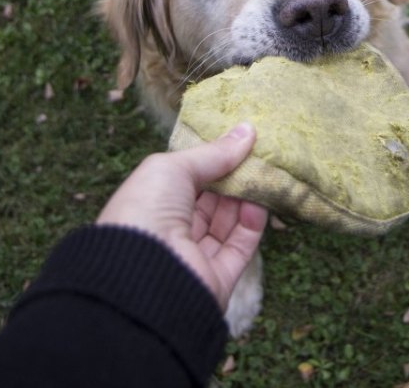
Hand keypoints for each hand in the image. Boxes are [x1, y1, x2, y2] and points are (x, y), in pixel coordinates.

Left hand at [96, 123, 267, 309]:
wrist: (144, 275)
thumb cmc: (146, 210)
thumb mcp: (173, 168)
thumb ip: (211, 153)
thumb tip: (247, 131)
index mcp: (150, 205)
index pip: (185, 181)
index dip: (210, 161)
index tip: (237, 142)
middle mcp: (170, 232)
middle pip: (210, 202)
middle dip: (232, 178)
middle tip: (257, 154)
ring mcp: (195, 256)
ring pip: (227, 223)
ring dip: (246, 198)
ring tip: (264, 172)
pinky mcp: (218, 277)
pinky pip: (240, 246)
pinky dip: (252, 223)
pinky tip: (260, 201)